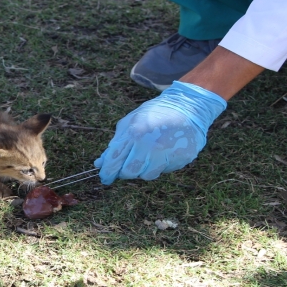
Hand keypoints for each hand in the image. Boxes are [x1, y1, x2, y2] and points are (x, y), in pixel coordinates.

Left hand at [95, 81, 226, 184]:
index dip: (107, 172)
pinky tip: (163, 153)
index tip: (105, 178)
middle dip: (125, 172)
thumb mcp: (130, 123)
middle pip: (129, 172)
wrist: (187, 108)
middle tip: (127, 167)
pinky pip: (164, 171)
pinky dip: (160, 166)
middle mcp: (150, 144)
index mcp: (134, 133)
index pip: (115, 160)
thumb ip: (116, 143)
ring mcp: (166, 153)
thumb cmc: (155, 114)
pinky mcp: (180, 158)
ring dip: (143, 170)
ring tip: (148, 155)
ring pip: (146, 175)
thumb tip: (100, 163)